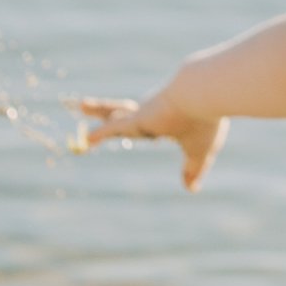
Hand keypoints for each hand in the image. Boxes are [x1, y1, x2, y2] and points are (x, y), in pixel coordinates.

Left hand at [74, 85, 228, 190]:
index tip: (135, 130)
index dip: (140, 128)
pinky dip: (100, 134)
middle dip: (111, 111)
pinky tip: (85, 140)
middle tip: (94, 108)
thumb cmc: (205, 121)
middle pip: (126, 114)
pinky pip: (114, 127)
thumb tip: (191, 189)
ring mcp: (143, 116)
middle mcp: (152, 116)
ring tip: (81, 106)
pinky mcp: (137, 119)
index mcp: (167, 121)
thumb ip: (193, 169)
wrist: (203, 96)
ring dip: (100, 110)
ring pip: (117, 115)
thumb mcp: (199, 151)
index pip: (148, 126)